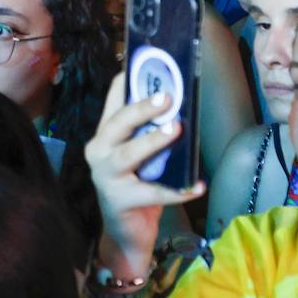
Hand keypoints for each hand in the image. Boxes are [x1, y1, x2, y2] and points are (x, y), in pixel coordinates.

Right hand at [86, 74, 203, 281]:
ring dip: (154, 141)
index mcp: (104, 134)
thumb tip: (179, 107)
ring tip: (176, 129)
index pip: (112, 100)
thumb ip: (148, 133)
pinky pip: (153, 193)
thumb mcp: (140, 155)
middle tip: (167, 98)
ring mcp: (106, 176)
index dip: (126, 81)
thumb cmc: (136, 185)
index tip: (145, 63)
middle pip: (118, 123)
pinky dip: (178, 190)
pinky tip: (197, 186)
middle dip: (142, 108)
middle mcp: (99, 150)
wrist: (125, 233)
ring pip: (129, 154)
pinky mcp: (120, 200)